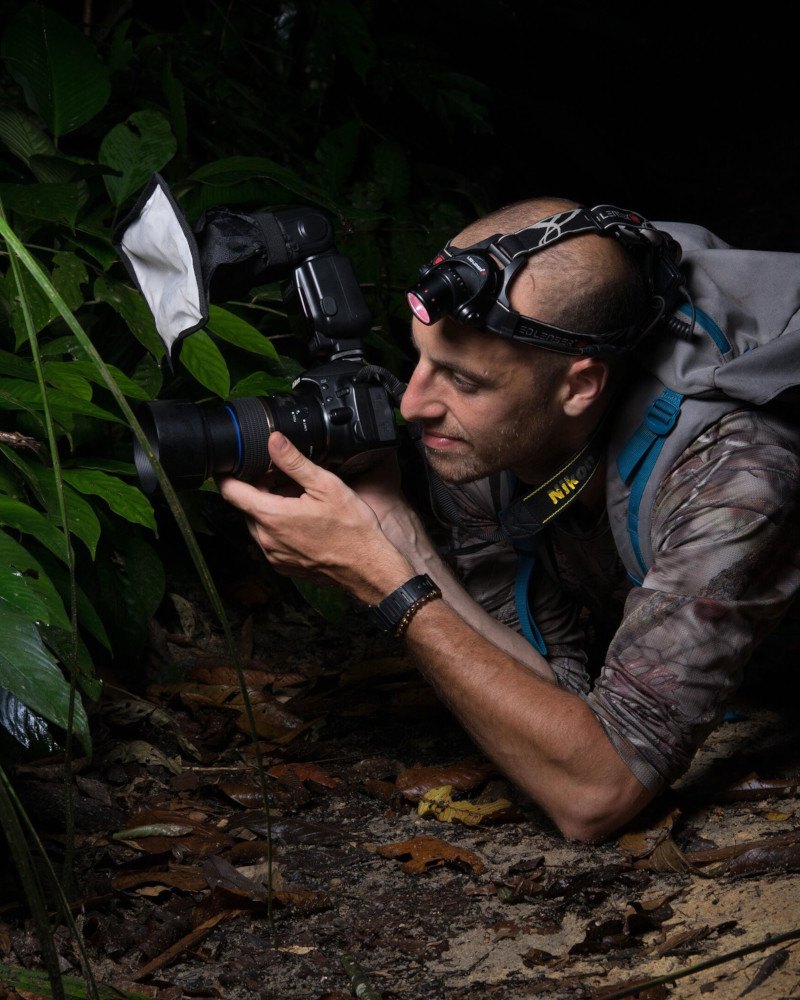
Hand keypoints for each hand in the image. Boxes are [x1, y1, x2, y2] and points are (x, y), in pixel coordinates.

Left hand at [217, 433, 413, 602]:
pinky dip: (278, 528)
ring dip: (269, 509)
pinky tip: (301, 521)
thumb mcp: (325, 486)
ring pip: (258, 523)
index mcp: (271, 516)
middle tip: (279, 477)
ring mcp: (273, 554)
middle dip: (258, 489)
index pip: (231, 492)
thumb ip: (294, 462)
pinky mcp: (282, 565)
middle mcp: (266, 538)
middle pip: (246, 506)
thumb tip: (273, 440)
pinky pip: (270, 541)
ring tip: (295, 499)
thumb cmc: (351, 529)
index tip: (228, 464)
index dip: (226, 474)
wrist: (367, 567)